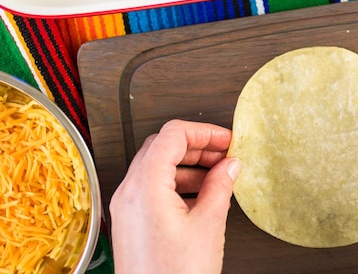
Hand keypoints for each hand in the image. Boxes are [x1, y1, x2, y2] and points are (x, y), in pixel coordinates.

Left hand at [109, 120, 240, 273]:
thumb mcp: (207, 225)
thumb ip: (220, 186)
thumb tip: (230, 165)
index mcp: (145, 185)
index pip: (172, 135)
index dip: (203, 131)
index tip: (226, 138)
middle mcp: (129, 191)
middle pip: (162, 147)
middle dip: (197, 146)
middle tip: (225, 153)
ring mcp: (127, 207)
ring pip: (157, 166)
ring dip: (189, 164)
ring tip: (219, 174)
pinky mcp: (131, 221)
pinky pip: (153, 187)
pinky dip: (177, 182)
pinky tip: (202, 194)